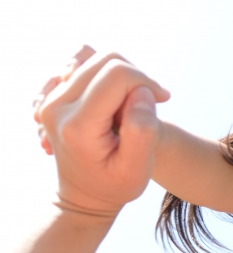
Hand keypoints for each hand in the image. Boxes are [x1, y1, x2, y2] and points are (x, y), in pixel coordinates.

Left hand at [35, 46, 170, 216]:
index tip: (160, 102)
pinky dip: (103, 72)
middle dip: (136, 76)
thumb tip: (141, 93)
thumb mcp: (138, 169)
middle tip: (147, 103)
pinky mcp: (53, 93)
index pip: (118, 75)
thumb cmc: (116, 183)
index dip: (146, 82)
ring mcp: (51, 98)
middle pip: (106, 61)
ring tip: (130, 102)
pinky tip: (112, 95)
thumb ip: (142, 130)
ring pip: (95, 57)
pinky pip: (81, 62)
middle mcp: (57, 106)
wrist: (85, 195)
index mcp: (78, 125)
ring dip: (121, 74)